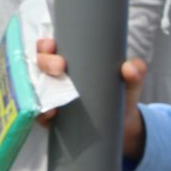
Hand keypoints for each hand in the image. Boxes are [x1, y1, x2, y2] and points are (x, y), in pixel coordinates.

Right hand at [34, 37, 147, 160]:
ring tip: (53, 92)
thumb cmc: (120, 95)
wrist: (121, 125)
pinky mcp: (50, 117)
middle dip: (45, 62)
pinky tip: (50, 113)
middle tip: (60, 67)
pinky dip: (42, 113)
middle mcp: (54, 77)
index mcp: (70, 61)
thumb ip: (135, 72)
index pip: (49, 47)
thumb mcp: (129, 83)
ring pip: (34, 87)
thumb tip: (129, 68)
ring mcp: (49, 97)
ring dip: (39, 88)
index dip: (46, 44)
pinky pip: (39, 114)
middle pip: (39, 64)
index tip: (52, 45)